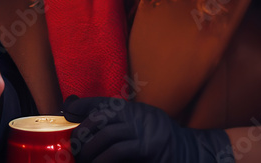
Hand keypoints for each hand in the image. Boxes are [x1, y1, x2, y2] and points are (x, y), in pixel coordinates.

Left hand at [63, 96, 232, 162]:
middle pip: (102, 119)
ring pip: (108, 137)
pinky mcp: (148, 151)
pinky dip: (104, 159)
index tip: (67, 112)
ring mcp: (145, 133)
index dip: (83, 106)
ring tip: (83, 160)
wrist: (193, 153)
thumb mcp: (143, 126)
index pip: (104, 103)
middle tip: (74, 148)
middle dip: (83, 133)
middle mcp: (139, 118)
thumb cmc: (163, 143)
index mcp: (135, 111)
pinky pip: (120, 152)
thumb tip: (89, 122)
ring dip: (91, 150)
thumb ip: (120, 124)